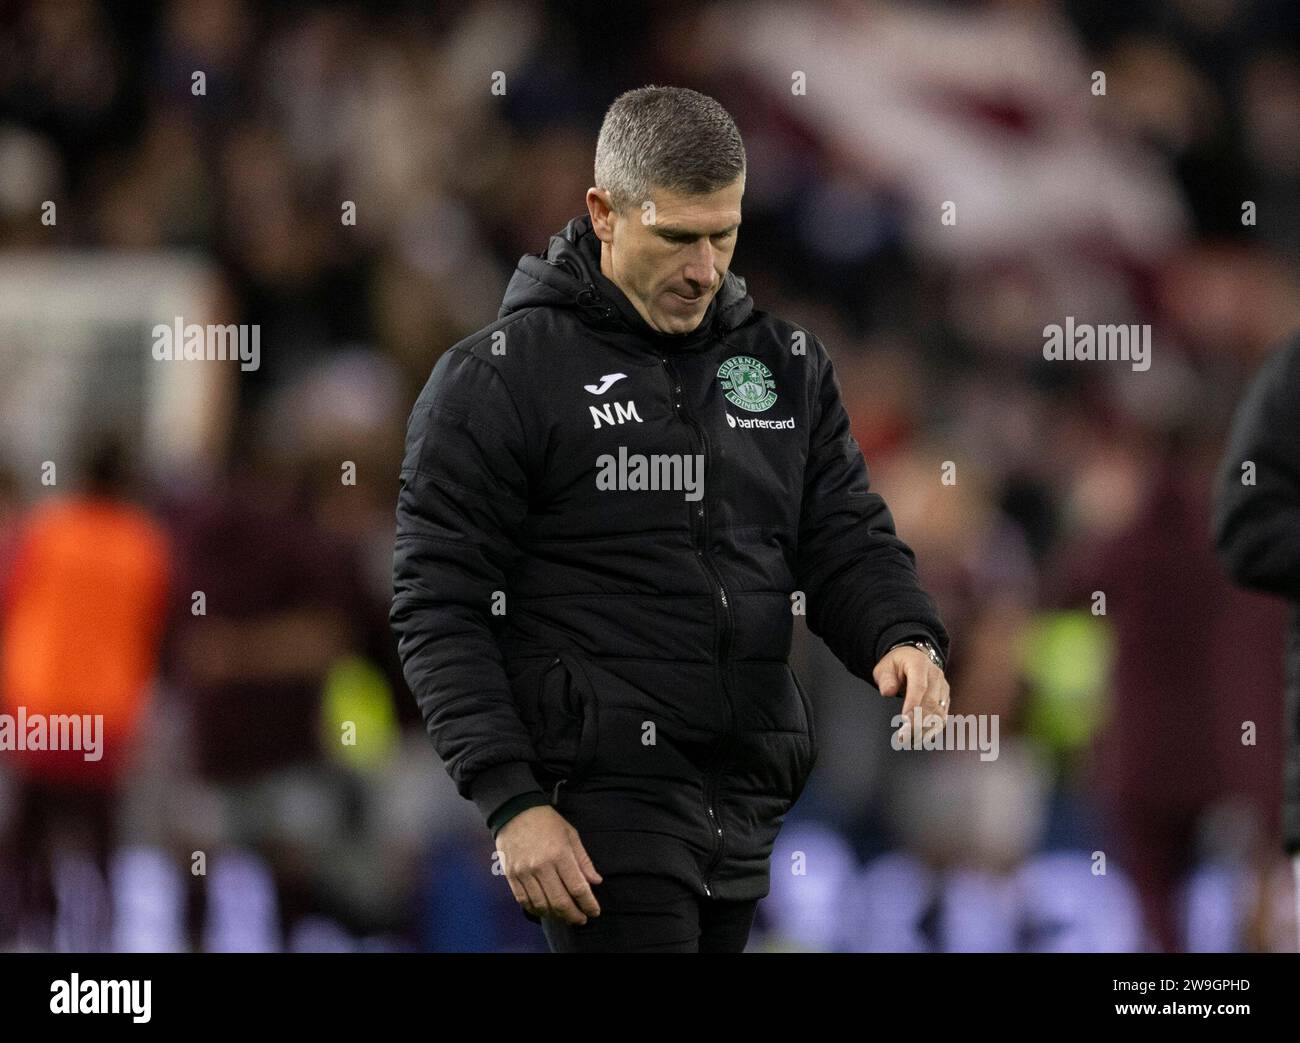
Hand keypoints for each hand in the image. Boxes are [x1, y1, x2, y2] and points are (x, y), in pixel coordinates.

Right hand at [496, 804, 602, 923]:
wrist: (515, 811)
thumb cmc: (547, 821)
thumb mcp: (571, 835)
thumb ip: (583, 860)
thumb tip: (596, 882)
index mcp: (560, 854)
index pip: (578, 888)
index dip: (588, 904)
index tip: (595, 912)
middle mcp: (541, 866)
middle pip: (560, 901)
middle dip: (574, 915)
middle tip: (581, 919)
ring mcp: (524, 872)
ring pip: (542, 905)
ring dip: (556, 916)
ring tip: (564, 917)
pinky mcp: (511, 875)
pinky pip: (523, 901)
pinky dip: (536, 910)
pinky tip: (545, 911)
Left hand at [873, 646, 950, 747]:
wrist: (913, 660)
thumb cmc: (896, 666)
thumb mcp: (884, 668)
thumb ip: (885, 679)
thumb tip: (888, 691)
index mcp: (919, 664)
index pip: (919, 685)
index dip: (913, 703)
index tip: (904, 719)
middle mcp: (935, 675)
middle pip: (931, 702)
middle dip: (917, 722)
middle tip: (903, 737)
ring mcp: (943, 688)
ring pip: (939, 712)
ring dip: (925, 729)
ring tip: (909, 741)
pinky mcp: (945, 699)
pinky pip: (942, 717)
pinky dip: (932, 730)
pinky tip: (920, 739)